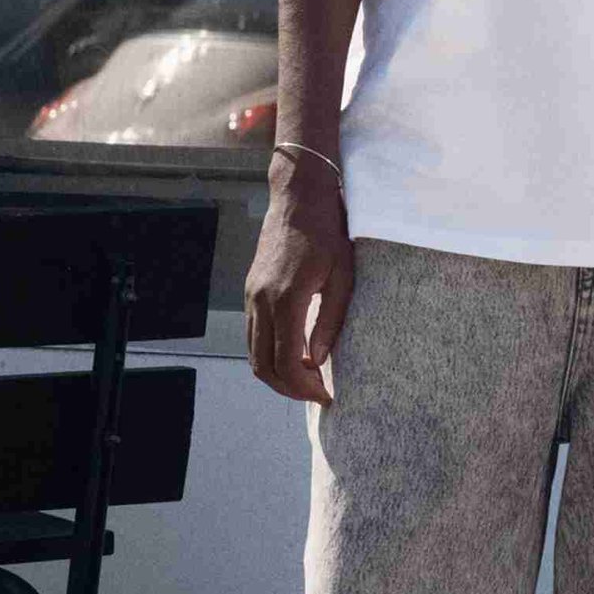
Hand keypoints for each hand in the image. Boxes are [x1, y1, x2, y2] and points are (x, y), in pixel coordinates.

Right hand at [245, 152, 352, 405]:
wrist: (298, 198)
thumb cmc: (327, 233)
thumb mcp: (342, 277)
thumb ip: (331, 321)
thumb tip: (319, 359)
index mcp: (286, 299)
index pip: (287, 362)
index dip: (304, 387)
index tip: (325, 395)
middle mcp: (261, 301)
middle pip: (264, 365)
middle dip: (289, 389)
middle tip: (316, 394)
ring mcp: (252, 296)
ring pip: (253, 354)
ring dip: (277, 374)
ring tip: (307, 378)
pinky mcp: (251, 292)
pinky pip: (253, 336)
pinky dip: (269, 355)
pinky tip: (295, 354)